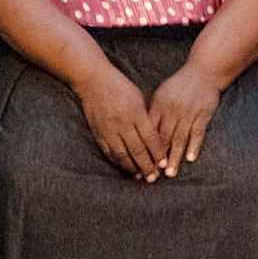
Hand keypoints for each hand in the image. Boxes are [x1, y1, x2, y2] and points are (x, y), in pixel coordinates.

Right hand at [74, 65, 167, 181]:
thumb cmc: (119, 86)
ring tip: (140, 176)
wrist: (94, 80)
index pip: (150, 138)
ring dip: (132, 168)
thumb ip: (146, 117)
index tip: (164, 164)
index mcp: (136, 113)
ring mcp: (109, 130)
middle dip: (147, 166)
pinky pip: (109, 152)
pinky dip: (117, 162)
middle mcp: (123, 123)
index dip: (158, 153)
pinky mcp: (98, 133)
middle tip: (154, 177)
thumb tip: (155, 138)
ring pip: (123, 155)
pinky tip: (124, 167)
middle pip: (137, 150)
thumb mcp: (138, 97)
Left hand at [148, 62, 222, 176]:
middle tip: (153, 176)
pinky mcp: (203, 115)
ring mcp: (188, 113)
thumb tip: (142, 134)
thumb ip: (153, 113)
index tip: (141, 165)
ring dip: (174, 157)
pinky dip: (194, 146)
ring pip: (179, 138)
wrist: (203, 72)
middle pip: (164, 138)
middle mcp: (172, 110)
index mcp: (159, 105)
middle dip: (158, 159)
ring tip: (170, 173)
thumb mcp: (161, 95)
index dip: (146, 149)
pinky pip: (197, 133)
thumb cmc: (179, 86)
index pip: (150, 131)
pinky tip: (190, 158)